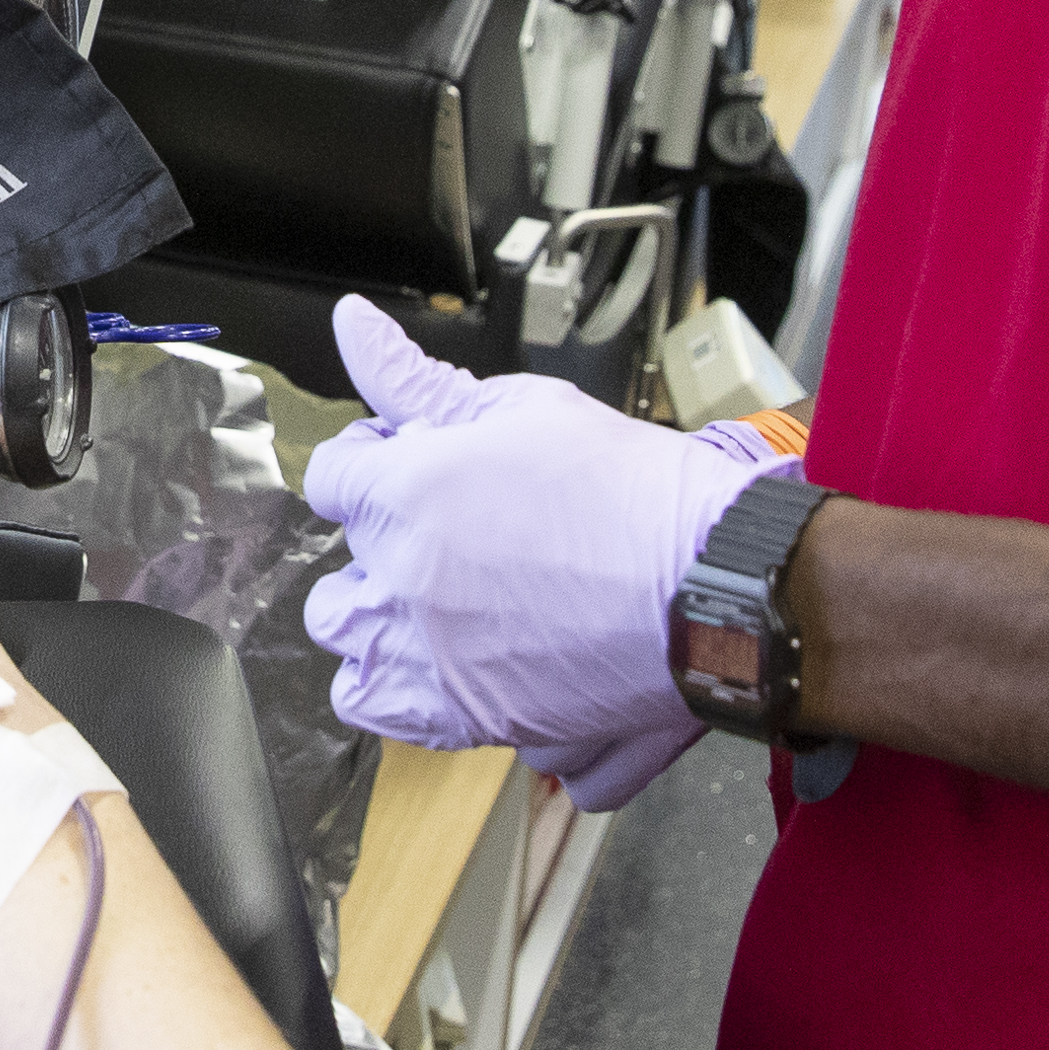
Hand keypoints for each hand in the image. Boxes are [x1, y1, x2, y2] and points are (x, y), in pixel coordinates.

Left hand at [300, 303, 779, 781]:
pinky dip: (423, 703)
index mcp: (408, 494)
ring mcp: (437, 662)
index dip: (369, 467)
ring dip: (380, 639)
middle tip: (436, 545)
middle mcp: (407, 583)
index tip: (406, 468)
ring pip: (353, 665)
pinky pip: (405, 724)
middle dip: (374, 561)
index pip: (330, 480)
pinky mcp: (478, 720)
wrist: (718, 585)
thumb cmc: (637, 492)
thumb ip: (417, 380)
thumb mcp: (527, 408)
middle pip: (333, 584)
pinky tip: (467, 672)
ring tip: (438, 616)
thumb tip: (353, 325)